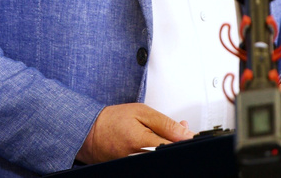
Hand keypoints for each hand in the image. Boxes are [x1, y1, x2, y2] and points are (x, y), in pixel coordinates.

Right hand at [76, 103, 193, 163]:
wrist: (91, 133)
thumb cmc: (113, 120)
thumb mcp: (141, 112)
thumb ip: (166, 123)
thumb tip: (186, 132)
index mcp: (142, 142)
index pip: (175, 147)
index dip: (186, 140)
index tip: (190, 134)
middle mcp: (140, 159)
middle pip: (171, 156)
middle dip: (179, 144)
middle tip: (177, 131)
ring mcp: (138, 166)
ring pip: (164, 160)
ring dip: (169, 148)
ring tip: (161, 136)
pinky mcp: (137, 169)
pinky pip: (155, 162)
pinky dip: (160, 153)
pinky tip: (156, 144)